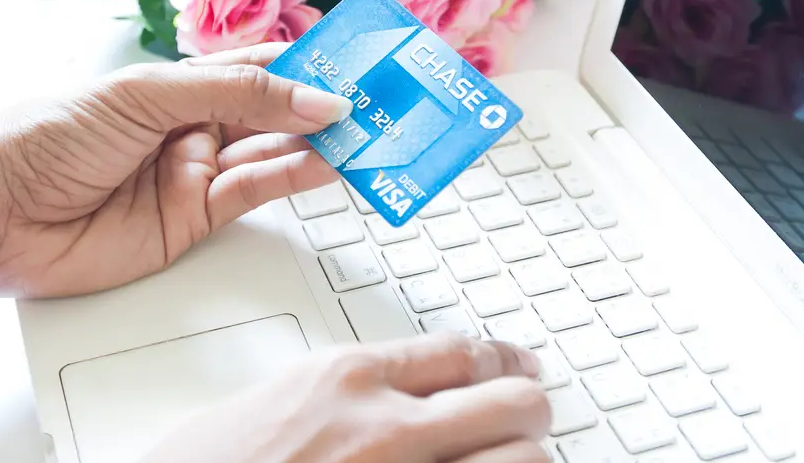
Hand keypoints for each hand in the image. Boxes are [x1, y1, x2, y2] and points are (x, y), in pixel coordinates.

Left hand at [0, 43, 351, 296]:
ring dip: (322, 143)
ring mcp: (197, 173)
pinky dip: (297, 178)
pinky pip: (257, 193)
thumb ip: (239, 94)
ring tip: (371, 133)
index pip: (261, 66)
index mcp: (181, 84)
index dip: (310, 63)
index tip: (357, 61)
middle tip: (380, 102)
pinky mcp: (196, 220)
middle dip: (326, 106)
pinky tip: (330, 163)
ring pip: (275, 154)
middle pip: (276, 112)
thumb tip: (316, 99)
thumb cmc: (50, 135)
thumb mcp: (150, 94)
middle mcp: (195, 126)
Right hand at [142, 333, 551, 462]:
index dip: (506, 359)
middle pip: (513, 400)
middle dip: (529, 410)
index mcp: (346, 378)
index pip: (463, 351)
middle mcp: (383, 427)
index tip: (519, 367)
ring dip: (523, 460)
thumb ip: (345, 393)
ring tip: (513, 460)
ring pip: (522, 460)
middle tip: (527, 418)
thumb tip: (403, 391)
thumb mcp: (274, 402)